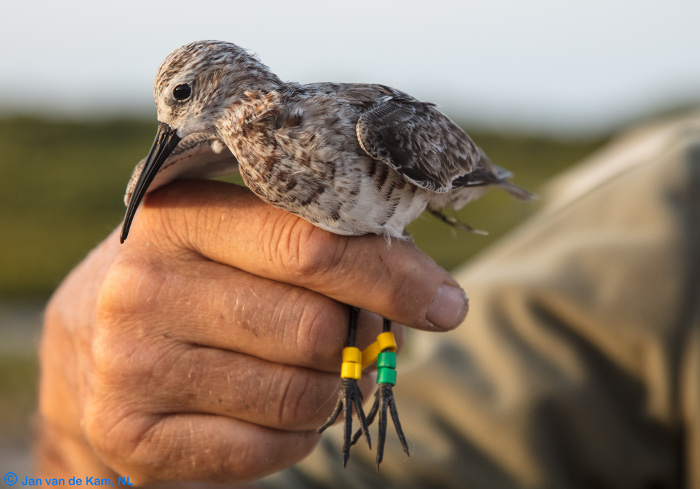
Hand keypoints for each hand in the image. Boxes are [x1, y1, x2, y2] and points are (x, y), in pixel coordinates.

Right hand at [37, 180, 467, 483]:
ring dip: (327, 390)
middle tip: (346, 336)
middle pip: (314, 330)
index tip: (445, 303)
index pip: (312, 249)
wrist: (92, 340)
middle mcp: (144, 288)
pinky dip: (295, 435)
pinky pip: (267, 449)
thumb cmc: (200, 277)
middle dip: (353, 340)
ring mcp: (130, 366)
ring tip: (300, 370)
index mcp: (181, 217)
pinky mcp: (133, 434)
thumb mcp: (244, 238)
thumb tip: (432, 295)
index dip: (392, 278)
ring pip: (299, 396)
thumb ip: (326, 247)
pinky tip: (270, 408)